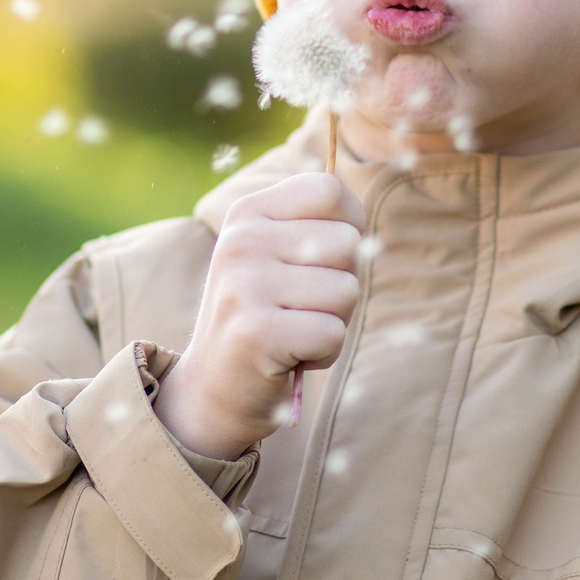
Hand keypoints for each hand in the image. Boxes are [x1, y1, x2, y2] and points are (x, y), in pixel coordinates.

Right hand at [158, 172, 364, 460]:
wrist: (214, 388)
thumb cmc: (268, 315)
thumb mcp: (284, 256)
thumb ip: (323, 227)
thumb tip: (365, 237)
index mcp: (247, 212)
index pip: (330, 190)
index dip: (349, 226)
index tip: (322, 260)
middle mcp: (240, 240)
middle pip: (348, 243)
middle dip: (341, 284)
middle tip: (300, 308)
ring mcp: (244, 285)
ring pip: (347, 291)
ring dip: (333, 321)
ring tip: (293, 331)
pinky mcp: (255, 332)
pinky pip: (333, 333)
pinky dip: (324, 353)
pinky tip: (290, 356)